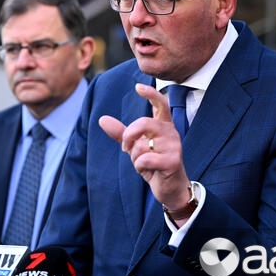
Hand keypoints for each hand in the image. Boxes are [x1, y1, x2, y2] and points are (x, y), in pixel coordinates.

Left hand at [99, 83, 191, 223]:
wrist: (170, 188)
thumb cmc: (154, 164)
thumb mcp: (136, 147)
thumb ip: (121, 133)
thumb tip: (102, 119)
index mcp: (164, 126)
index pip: (161, 104)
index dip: (151, 94)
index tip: (138, 87)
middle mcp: (171, 133)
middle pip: (143, 123)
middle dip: (128, 136)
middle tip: (126, 149)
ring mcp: (174, 146)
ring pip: (141, 145)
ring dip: (135, 158)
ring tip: (144, 165)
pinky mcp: (173, 161)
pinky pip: (145, 159)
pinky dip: (140, 167)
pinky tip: (149, 172)